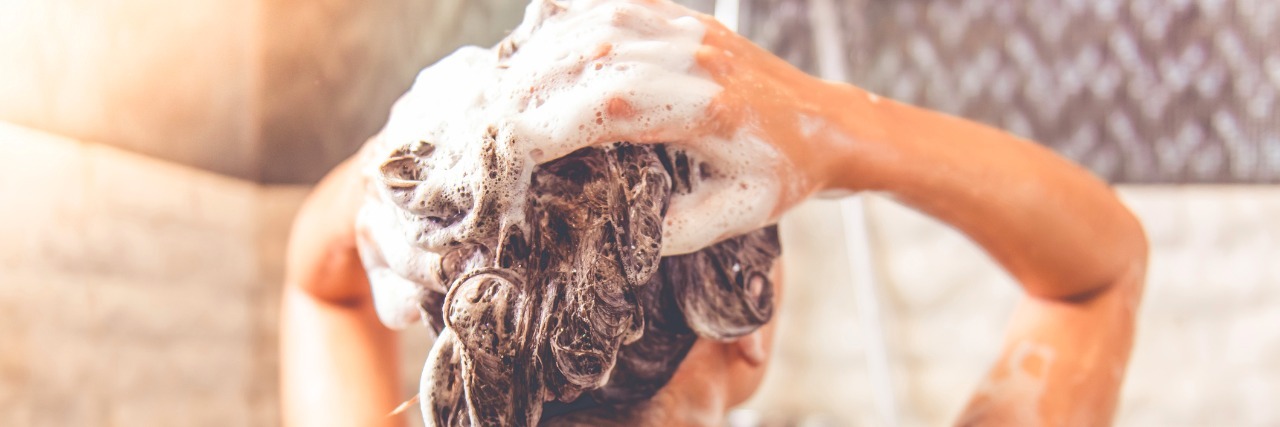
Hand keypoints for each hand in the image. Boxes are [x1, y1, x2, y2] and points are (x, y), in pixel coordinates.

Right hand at [367, 0, 864, 254]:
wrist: (827, 123)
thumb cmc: (781, 174)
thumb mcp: (735, 216)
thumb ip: (670, 228)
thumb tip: (603, 230)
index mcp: (707, 107)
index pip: (607, 105)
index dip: (546, 126)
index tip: (507, 157)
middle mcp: (692, 56)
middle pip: (586, 56)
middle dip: (525, 91)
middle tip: (486, 128)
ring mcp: (685, 28)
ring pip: (589, 23)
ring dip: (536, 57)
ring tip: (499, 94)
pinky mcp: (679, 16)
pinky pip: (606, 5)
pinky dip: (562, 26)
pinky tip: (535, 53)